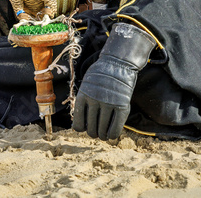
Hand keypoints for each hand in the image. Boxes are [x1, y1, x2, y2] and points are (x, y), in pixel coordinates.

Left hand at [73, 23, 155, 139]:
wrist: (118, 63)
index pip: (78, 124)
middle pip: (91, 130)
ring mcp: (109, 103)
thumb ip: (84, 102)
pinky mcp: (122, 106)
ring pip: (102, 132)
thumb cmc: (101, 75)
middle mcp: (95, 100)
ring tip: (104, 133)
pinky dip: (112, 135)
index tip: (86, 126)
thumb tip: (80, 126)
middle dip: (93, 133)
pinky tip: (112, 133)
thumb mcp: (87, 85)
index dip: (82, 128)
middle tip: (96, 130)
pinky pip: (115, 129)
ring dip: (102, 135)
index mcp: (83, 95)